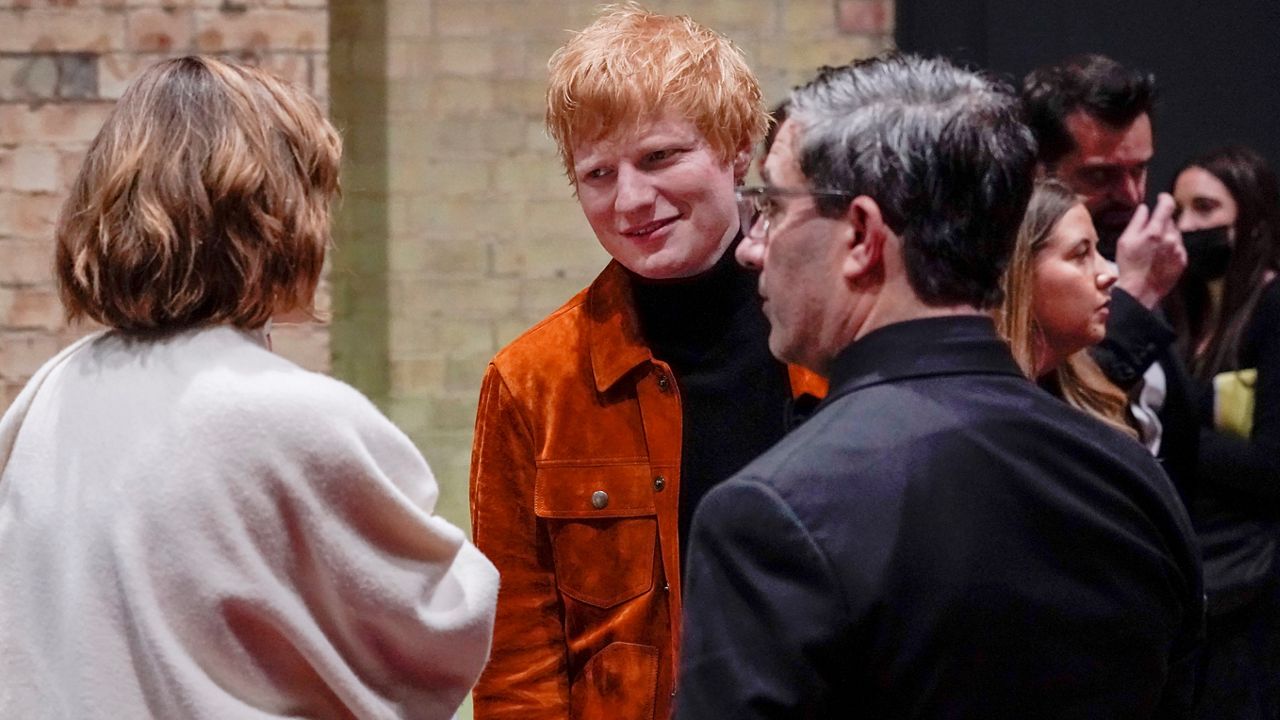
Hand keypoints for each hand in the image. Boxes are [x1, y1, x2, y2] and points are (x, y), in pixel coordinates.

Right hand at [1114, 193, 1186, 309]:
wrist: (1139, 291)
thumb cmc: (1128, 266)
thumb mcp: (1125, 241)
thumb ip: (1136, 222)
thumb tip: (1144, 209)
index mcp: (1155, 231)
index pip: (1167, 205)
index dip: (1165, 198)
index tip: (1161, 198)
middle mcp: (1170, 239)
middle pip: (1170, 220)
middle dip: (1161, 222)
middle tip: (1149, 233)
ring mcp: (1178, 250)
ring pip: (1175, 234)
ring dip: (1167, 236)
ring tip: (1153, 249)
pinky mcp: (1182, 261)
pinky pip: (1178, 247)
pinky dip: (1171, 248)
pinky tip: (1159, 257)